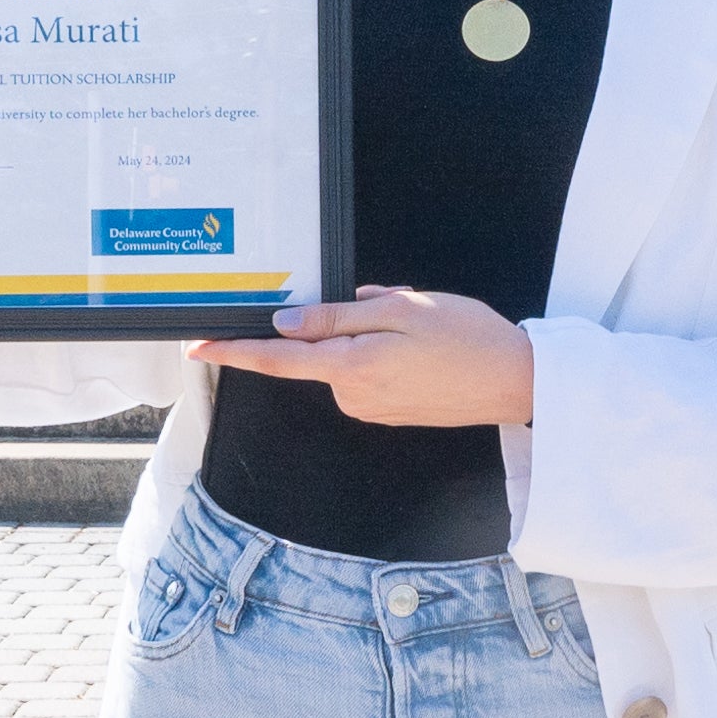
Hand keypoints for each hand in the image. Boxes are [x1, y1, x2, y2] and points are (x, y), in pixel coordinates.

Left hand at [187, 287, 533, 427]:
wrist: (518, 382)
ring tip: (421, 327)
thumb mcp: (402, 310)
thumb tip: (286, 322)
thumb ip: (338, 316)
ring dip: (368, 335)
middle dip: (342, 320)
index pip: (277, 359)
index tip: (198, 347)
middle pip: (318, 351)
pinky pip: (367, 373)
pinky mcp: (387, 413)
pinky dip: (384, 352)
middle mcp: (353, 396)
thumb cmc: (468, 339)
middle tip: (393, 304)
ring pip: (346, 359)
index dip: (233, 352)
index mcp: (352, 367)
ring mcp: (371, 409)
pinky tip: (423, 347)